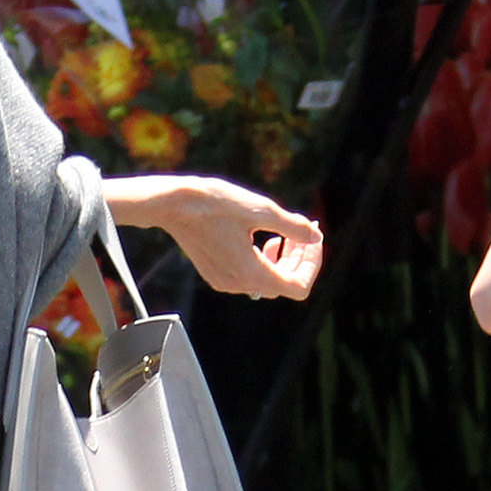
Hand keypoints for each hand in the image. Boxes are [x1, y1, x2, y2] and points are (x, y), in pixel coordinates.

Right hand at [105, 175, 322, 299]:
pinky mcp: (216, 275)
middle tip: (301, 231)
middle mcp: (239, 285)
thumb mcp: (261, 210)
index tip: (312, 241)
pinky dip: (262, 260)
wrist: (174, 204)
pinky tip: (259, 238)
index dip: (311, 265)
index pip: (298, 287)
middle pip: (283, 284)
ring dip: (281, 259)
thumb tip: (316, 237)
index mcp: (252, 273)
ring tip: (281, 233)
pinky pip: (248, 276)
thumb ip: (294, 227)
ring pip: (266, 280)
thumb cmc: (215, 203)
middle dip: (298, 259)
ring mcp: (225, 282)